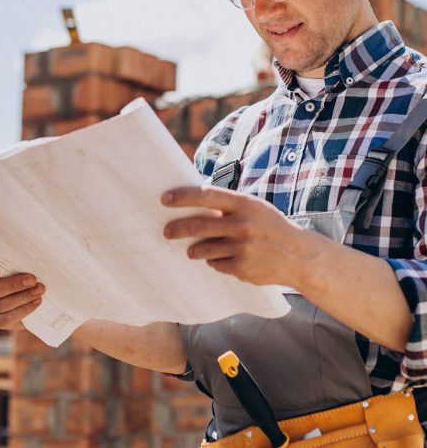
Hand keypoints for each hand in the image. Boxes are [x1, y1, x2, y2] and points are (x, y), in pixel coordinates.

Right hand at [0, 260, 44, 329]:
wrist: (30, 293)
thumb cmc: (24, 271)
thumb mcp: (20, 262)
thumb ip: (19, 259)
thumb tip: (32, 253)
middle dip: (14, 285)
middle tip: (32, 280)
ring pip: (1, 305)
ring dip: (23, 297)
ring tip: (39, 290)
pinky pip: (7, 318)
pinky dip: (24, 310)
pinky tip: (36, 301)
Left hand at [161, 186, 311, 287]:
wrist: (299, 256)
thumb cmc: (269, 227)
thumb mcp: (253, 208)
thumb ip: (227, 206)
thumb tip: (191, 204)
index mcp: (244, 204)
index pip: (206, 195)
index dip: (183, 197)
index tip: (164, 200)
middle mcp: (243, 224)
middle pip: (199, 225)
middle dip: (177, 229)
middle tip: (166, 231)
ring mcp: (243, 248)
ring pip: (204, 248)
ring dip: (194, 249)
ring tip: (191, 250)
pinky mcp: (242, 268)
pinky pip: (216, 264)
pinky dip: (214, 261)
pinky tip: (221, 259)